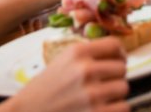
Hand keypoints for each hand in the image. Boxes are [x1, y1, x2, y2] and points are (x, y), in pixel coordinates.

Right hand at [7, 38, 128, 111]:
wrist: (27, 111)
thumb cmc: (46, 88)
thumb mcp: (64, 60)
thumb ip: (89, 54)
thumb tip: (119, 55)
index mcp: (77, 52)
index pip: (115, 45)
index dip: (119, 53)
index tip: (117, 60)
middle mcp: (85, 69)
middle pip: (122, 68)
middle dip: (115, 76)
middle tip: (103, 84)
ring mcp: (91, 94)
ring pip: (124, 88)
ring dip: (115, 95)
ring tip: (101, 98)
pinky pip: (123, 107)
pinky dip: (116, 109)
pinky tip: (103, 108)